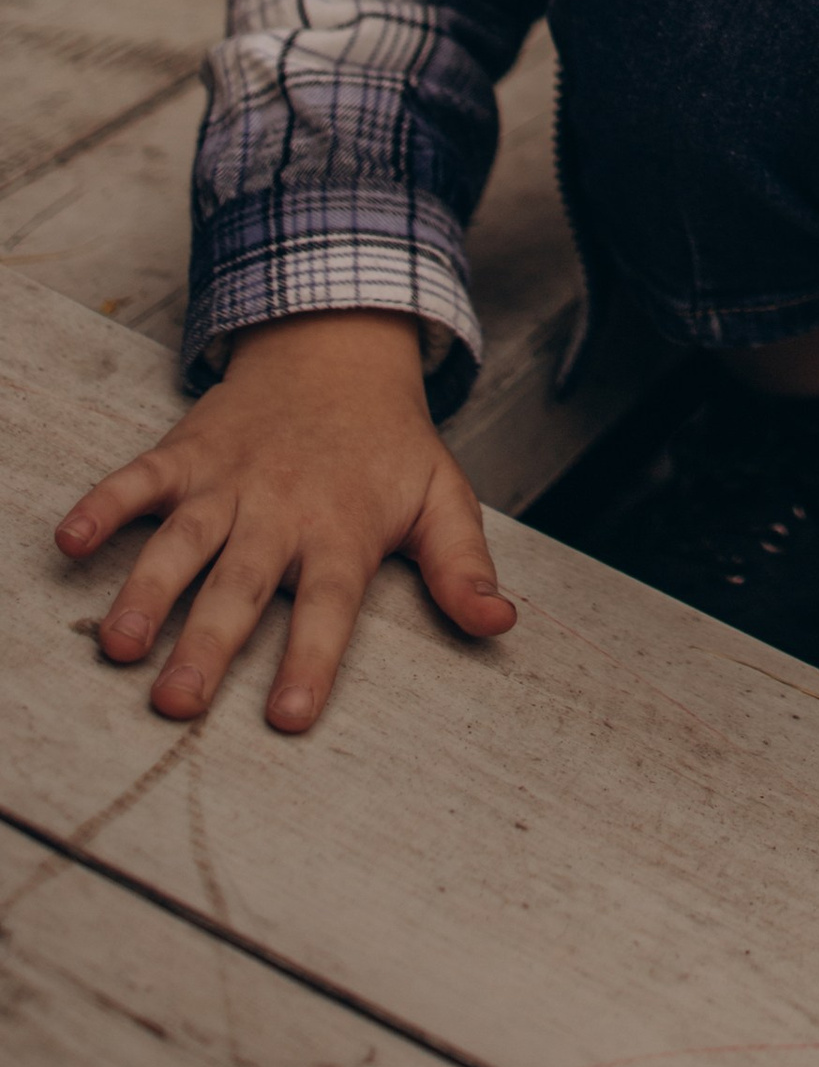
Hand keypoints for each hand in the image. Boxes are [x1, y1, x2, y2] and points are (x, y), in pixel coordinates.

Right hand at [54, 310, 514, 732]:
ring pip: (183, 542)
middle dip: (209, 645)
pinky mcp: (188, 453)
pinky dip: (103, 505)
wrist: (339, 348)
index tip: (289, 718)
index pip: (330, 606)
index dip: (311, 660)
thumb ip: (463, 567)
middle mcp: (282, 510)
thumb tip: (501, 625)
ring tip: (120, 645)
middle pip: (243, 585)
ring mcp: (230, 481)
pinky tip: (69, 539)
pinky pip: (139, 479)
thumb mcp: (442, 498)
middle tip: (176, 704)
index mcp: (343, 530)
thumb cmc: (388, 446)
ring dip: (149, 590)